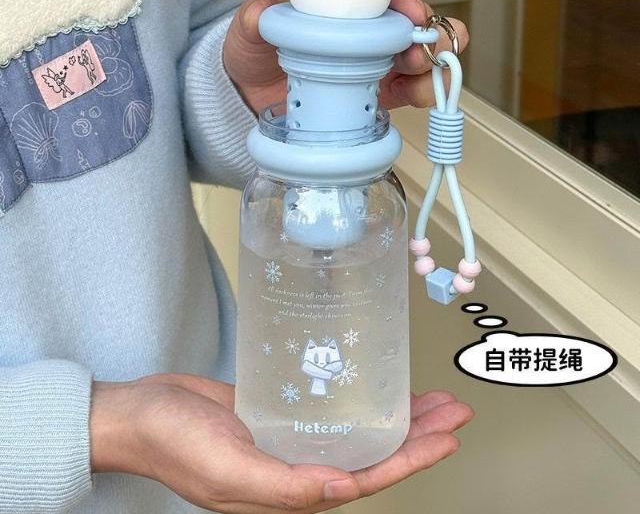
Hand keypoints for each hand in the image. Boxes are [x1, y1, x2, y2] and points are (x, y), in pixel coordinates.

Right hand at [91, 373, 472, 512]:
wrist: (142, 413)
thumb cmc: (175, 444)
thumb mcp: (228, 471)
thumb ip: (285, 487)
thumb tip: (344, 491)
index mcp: (291, 490)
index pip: (368, 479)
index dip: (414, 459)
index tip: (449, 435)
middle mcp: (297, 467)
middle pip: (372, 453)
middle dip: (417, 434)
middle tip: (453, 409)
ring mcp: (288, 439)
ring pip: (355, 430)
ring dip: (392, 415)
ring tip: (428, 398)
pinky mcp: (278, 413)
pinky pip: (327, 409)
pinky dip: (355, 399)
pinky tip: (370, 386)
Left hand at [223, 0, 469, 114]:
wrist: (251, 95)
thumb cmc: (256, 52)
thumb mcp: (248, 30)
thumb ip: (255, 18)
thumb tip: (262, 12)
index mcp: (343, 2)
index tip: (409, 8)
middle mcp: (367, 29)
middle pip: (414, 20)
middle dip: (428, 31)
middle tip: (417, 51)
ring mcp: (378, 61)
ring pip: (423, 54)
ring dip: (433, 62)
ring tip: (423, 77)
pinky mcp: (381, 93)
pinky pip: (412, 89)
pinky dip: (425, 90)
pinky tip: (421, 95)